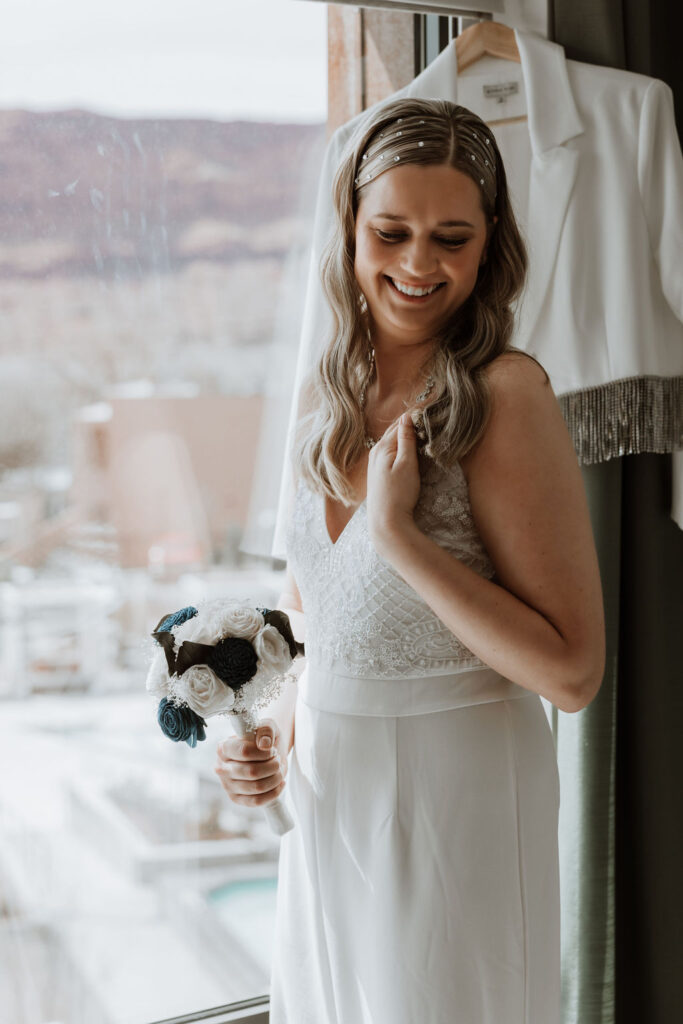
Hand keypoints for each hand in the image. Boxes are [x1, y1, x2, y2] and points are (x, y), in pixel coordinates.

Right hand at [214, 718, 287, 807]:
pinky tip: (280, 782)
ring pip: (257, 787)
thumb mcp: (267, 726)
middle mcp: (221, 767)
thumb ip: (266, 729)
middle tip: (277, 759)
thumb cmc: (264, 738)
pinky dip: (274, 792)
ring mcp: (227, 785)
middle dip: (272, 765)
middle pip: (252, 772)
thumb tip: (264, 744)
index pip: (244, 752)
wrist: (268, 751)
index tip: (272, 749)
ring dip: (275, 777)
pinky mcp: (237, 798)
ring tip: (279, 769)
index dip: (263, 752)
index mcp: (223, 748)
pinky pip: (257, 801)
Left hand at [367, 412, 420, 556]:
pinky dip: (401, 449)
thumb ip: (406, 440)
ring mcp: (375, 464)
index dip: (414, 417)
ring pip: (393, 443)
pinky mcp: (378, 475)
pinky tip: (409, 452)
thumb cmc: (399, 493)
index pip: (399, 424)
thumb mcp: (407, 464)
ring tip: (422, 432)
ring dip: (405, 437)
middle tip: (428, 419)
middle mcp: (375, 453)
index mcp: (382, 447)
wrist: (386, 522)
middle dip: (409, 425)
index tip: (429, 411)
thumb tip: (407, 417)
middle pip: (394, 432)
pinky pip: (391, 454)